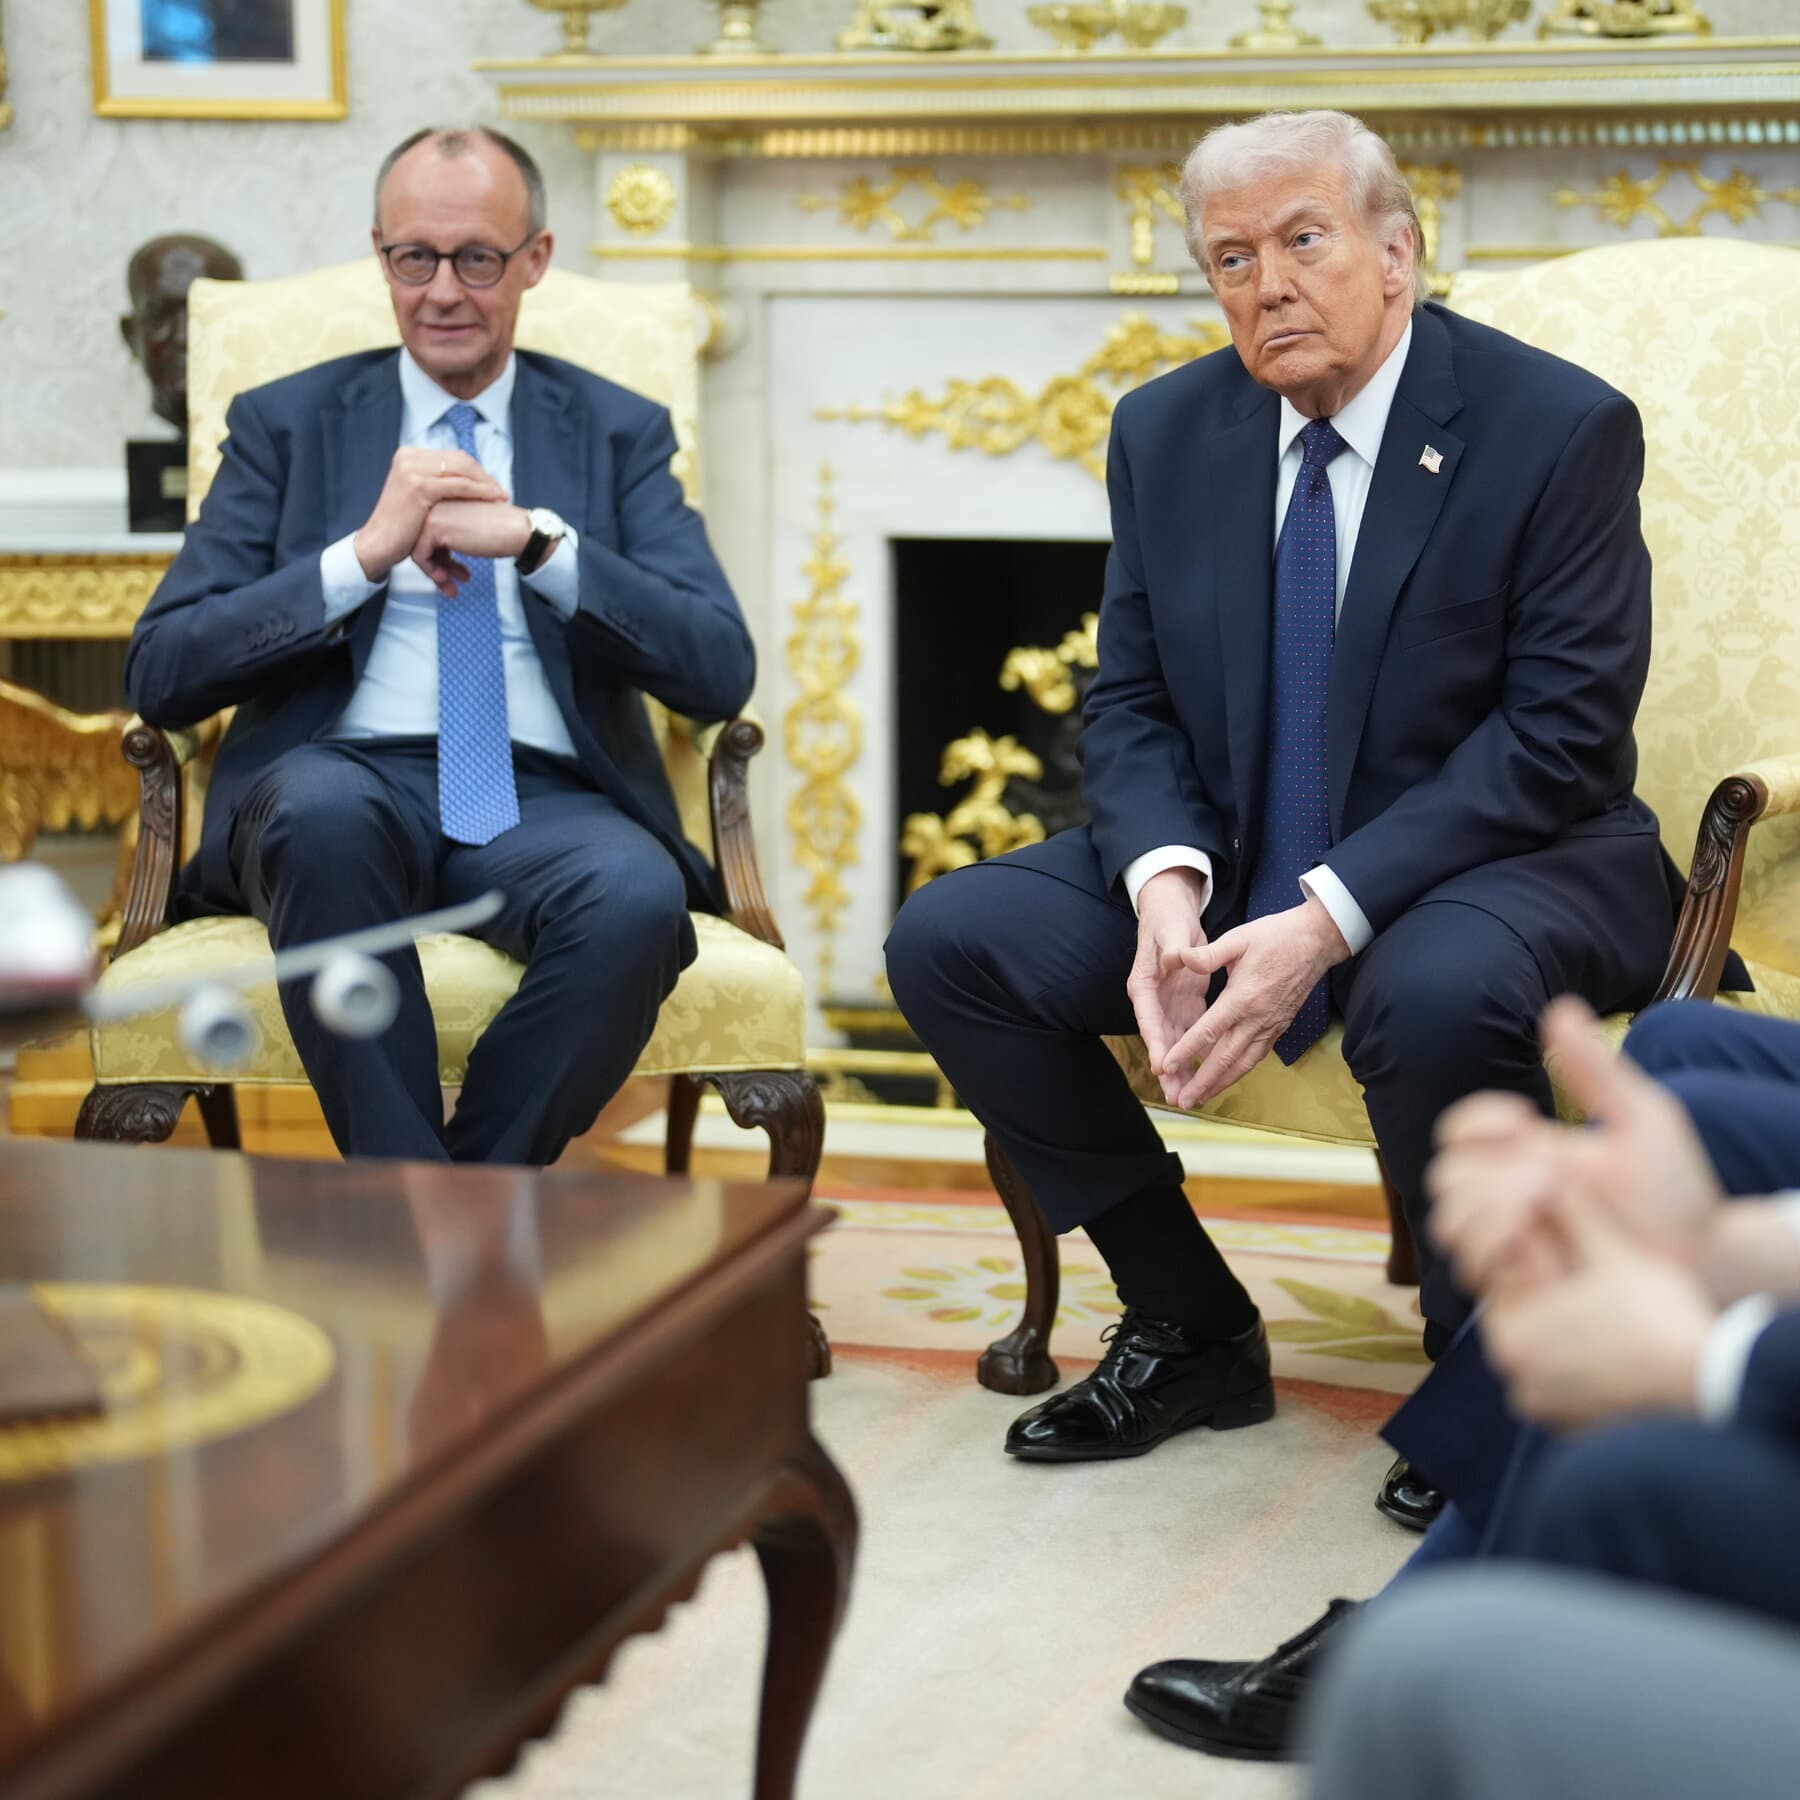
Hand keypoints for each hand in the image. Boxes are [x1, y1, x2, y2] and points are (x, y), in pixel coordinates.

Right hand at [352, 448, 506, 585]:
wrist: (379, 543)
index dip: (476, 471)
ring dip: (486, 483)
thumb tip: (464, 476)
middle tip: (501, 492)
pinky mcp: (420, 486)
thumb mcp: (417, 495)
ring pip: (462, 470)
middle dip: (484, 476)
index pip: (453, 457)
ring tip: (501, 497)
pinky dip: (480, 491)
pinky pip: (459, 485)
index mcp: (409, 455)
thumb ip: (435, 481)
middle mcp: (409, 457)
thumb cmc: (400, 526)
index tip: (493, 485)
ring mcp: (412, 469)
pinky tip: (493, 499)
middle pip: (460, 460)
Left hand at [409, 501, 531, 599]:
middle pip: (420, 541)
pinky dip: (431, 571)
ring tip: (451, 587)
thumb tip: (438, 559)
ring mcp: (431, 513)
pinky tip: (446, 579)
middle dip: (436, 567)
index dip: (439, 557)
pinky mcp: (433, 526)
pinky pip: (420, 555)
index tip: (451, 573)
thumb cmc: (501, 532)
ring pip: (417, 549)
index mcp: (443, 500)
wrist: (516, 531)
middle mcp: (434, 503)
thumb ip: (451, 538)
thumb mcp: (469, 532)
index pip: (428, 533)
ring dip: (434, 573)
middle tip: (450, 584)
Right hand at [1126, 868, 1211, 1105]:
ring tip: (1189, 1095)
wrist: (1172, 912)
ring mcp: (1169, 1004)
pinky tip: (1206, 1073)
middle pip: (1159, 1038)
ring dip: (1182, 1068)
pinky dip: (1197, 1053)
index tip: (1161, 1064)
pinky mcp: (1186, 1004)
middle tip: (1176, 1094)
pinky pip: (1191, 1034)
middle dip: (1168, 1068)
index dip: (1155, 1041)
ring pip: (1175, 1042)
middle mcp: (1153, 999)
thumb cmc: (1168, 920)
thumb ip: (1174, 947)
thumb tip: (1174, 958)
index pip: (1148, 1016)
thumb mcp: (1171, 930)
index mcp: (1144, 983)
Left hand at [1164, 897, 1348, 1107]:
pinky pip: (1257, 1057)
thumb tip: (1179, 958)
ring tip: (1200, 1099)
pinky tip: (1227, 1079)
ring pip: (1243, 1063)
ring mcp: (1270, 1026)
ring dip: (1221, 1083)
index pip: (1208, 1031)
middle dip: (1202, 1081)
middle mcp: (1257, 1018)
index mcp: (1242, 997)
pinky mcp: (1279, 1028)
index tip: (1167, 1066)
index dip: (1186, 1050)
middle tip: (1182, 1100)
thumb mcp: (1238, 938)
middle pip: (1225, 1058)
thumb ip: (1208, 954)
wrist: (1316, 942)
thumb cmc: (1276, 937)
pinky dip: (1240, 1072)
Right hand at [1431, 997, 1723, 1301]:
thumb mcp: (1641, 1122)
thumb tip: (1559, 1007)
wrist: (1705, 1262)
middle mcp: (1510, 1197)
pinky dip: (1495, 1251)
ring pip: (1447, 1220)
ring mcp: (1512, 1242)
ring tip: (1540, 1208)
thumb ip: (1596, 1071)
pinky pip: (1474, 1268)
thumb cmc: (1677, 1193)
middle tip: (1542, 1173)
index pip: (1461, 1128)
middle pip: (1444, 1173)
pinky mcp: (1519, 1287)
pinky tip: (1543, 1247)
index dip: (1477, 1119)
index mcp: (1528, 1152)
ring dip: (1485, 1208)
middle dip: (1484, 1168)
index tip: (1522, 1119)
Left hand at [1483, 1192, 1716, 1430]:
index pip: (1499, 1275)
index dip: (1525, 1245)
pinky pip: (1560, 1379)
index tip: (1549, 1235)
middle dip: (1540, 1281)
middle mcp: (1516, 1378)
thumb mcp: (1613, 1252)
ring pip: (1539, 1347)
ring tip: (1594, 1302)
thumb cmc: (1662, 1319)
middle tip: (1574, 1268)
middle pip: (1517, 1313)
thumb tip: (1543, 1168)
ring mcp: (1542, 1406)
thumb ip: (1572, 1209)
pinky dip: (1576, 1357)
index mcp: (1513, 1334)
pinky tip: (1605, 1339)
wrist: (1710, 1388)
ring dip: (1559, 1321)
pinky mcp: (1569, 1425)